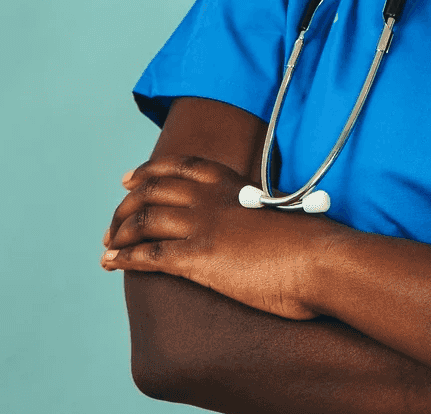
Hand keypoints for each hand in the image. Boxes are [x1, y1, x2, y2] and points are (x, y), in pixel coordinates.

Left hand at [100, 154, 339, 319]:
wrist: (322, 260)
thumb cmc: (313, 244)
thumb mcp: (281, 217)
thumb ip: (260, 215)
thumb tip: (261, 228)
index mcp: (232, 184)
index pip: (181, 167)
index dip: (150, 171)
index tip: (130, 179)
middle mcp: (211, 199)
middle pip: (153, 190)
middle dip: (127, 205)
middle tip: (114, 221)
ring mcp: (203, 226)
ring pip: (144, 220)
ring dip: (120, 232)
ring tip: (108, 245)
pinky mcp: (199, 258)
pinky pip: (148, 255)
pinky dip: (123, 257)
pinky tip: (110, 263)